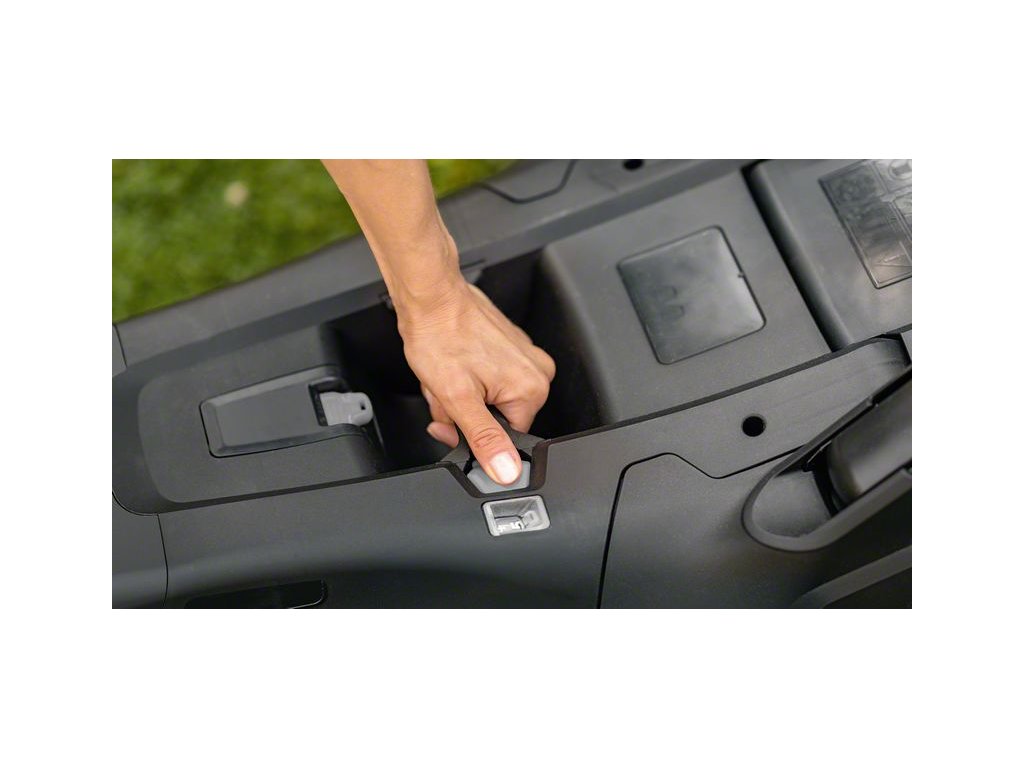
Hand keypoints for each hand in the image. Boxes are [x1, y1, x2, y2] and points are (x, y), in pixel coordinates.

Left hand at [397, 278, 555, 485]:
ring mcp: (523, 354)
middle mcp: (536, 370)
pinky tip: (453, 363)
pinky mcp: (509, 345)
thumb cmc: (441, 335)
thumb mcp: (458, 399)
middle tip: (446, 391)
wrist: (430, 296)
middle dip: (464, 412)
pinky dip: (466, 377)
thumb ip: (484, 440)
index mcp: (532, 387)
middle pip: (498, 417)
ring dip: (462, 395)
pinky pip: (489, 377)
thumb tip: (505, 471)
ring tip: (446, 375)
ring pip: (490, 398)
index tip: (453, 420)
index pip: (508, 437)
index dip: (474, 435)